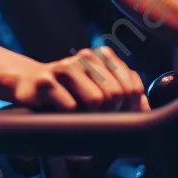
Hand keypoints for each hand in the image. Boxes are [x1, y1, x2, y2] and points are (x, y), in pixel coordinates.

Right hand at [15, 47, 149, 112]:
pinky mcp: (45, 82)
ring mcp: (65, 67)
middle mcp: (85, 57)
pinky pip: (70, 108)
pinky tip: (62, 115)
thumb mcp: (99, 89)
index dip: (130, 108)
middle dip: (111, 115)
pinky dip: (70, 119)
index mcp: (102, 56)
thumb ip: (125, 95)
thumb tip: (147, 110)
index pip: (132, 86)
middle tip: (98, 121)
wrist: (30, 84)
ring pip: (96, 100)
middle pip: (116, 94)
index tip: (119, 118)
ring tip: (81, 118)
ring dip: (91, 117)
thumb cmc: (70, 91)